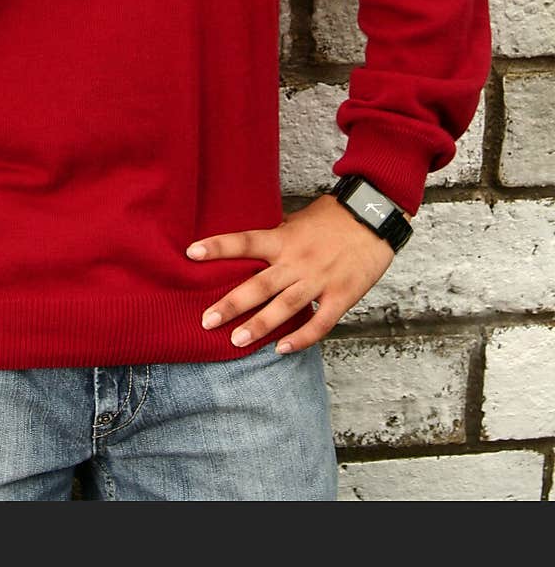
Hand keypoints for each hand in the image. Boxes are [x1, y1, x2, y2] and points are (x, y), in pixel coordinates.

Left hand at [185, 193, 397, 352]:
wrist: (375, 216)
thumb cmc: (335, 216)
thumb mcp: (300, 219)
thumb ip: (279, 235)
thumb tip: (254, 244)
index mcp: (285, 238)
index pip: (245, 241)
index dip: (218, 247)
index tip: (191, 253)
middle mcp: (298, 261)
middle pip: (259, 285)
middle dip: (231, 304)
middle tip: (206, 321)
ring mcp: (319, 280)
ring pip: (284, 308)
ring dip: (259, 326)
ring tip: (236, 341)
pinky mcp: (341, 296)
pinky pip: (319, 323)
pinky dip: (301, 339)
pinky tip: (282, 351)